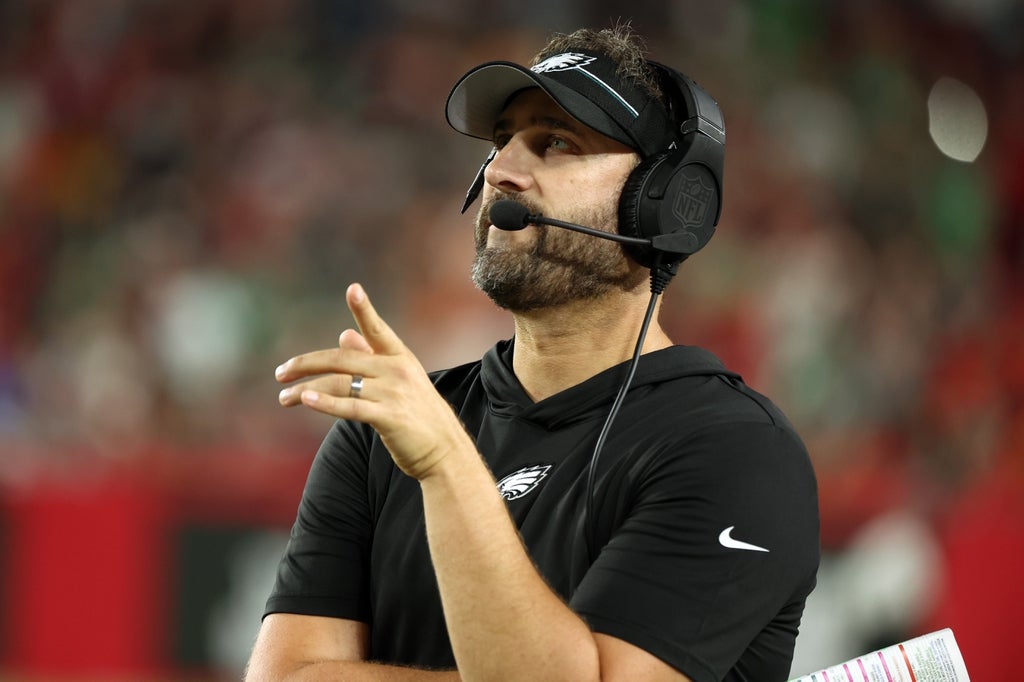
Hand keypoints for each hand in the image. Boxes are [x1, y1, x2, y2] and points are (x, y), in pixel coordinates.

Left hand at [275, 283, 470, 479]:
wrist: (444, 450)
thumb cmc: (418, 414)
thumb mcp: (398, 380)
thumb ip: (370, 356)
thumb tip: (345, 334)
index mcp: (399, 357)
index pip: (377, 329)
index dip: (365, 309)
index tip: (353, 289)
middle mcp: (396, 371)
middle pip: (342, 359)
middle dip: (307, 364)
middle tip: (281, 372)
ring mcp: (393, 393)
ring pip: (340, 384)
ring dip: (306, 390)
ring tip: (283, 397)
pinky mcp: (389, 417)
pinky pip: (351, 407)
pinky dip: (325, 402)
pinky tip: (306, 398)